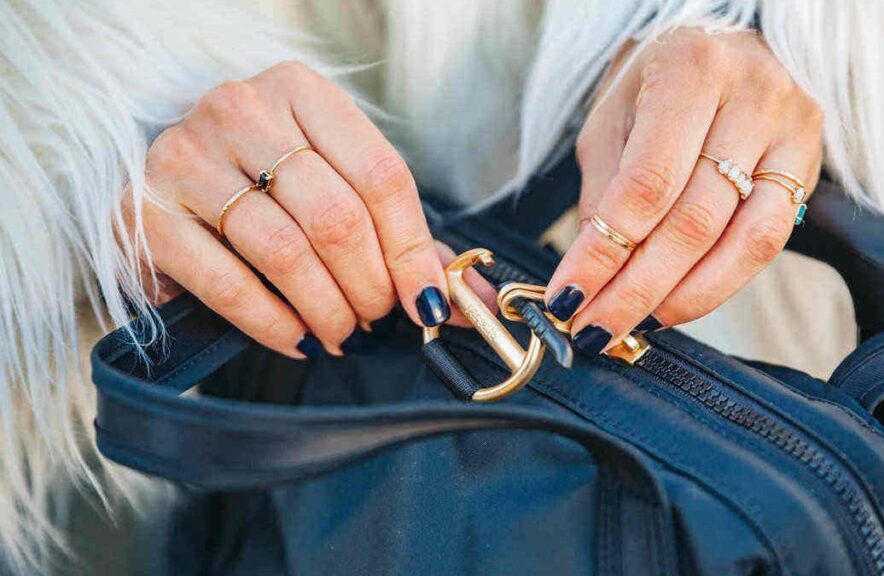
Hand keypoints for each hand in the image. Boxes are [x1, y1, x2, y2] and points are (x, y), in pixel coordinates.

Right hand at [135, 61, 493, 357]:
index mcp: (301, 91)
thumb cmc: (270, 189)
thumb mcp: (337, 187)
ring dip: (327, 309)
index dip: (413, 251)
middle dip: (370, 286)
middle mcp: (240, 110)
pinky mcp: (143, 212)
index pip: (381, 175)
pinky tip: (298, 339)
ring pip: (285, 250)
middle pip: (337, 215)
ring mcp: (186, 156)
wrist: (169, 188)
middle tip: (377, 320)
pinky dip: (274, 324)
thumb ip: (405, 238)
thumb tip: (473, 300)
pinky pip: (229, 283)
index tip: (429, 303)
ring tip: (343, 333)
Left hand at [545, 29, 822, 355]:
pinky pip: (768, 242)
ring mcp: (792, 130)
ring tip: (632, 324)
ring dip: (681, 298)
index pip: (646, 184)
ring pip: (741, 241)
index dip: (605, 252)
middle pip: (694, 221)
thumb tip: (591, 272)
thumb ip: (604, 190)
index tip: (569, 296)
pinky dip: (718, 284)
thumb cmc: (658, 82)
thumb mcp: (612, 118)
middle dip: (636, 288)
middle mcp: (753, 95)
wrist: (727, 46)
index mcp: (691, 68)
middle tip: (594, 327)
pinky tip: (677, 304)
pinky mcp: (809, 165)